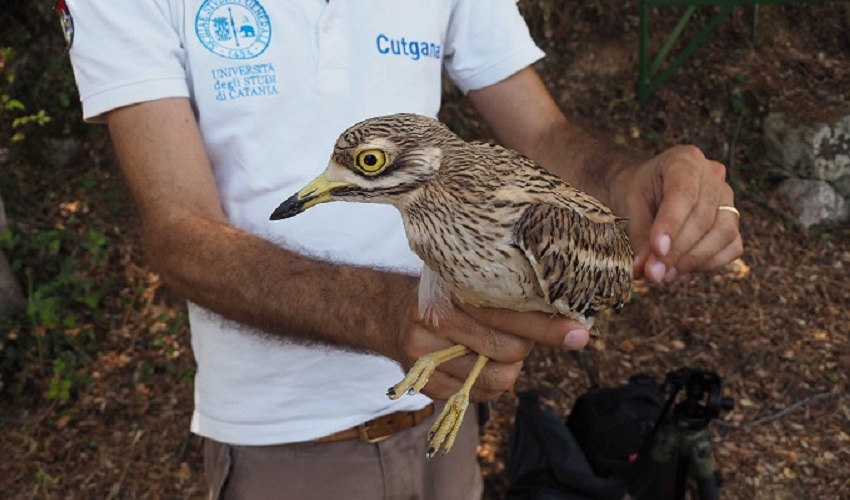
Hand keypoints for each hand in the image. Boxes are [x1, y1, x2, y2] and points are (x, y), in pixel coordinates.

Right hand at [395, 291, 588, 402]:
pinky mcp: (424, 384)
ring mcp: (425, 356)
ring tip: (497, 348)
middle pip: (508, 350)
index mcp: (448, 288)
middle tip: (519, 333)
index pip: (507, 313)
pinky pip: (478, 395)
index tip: (577, 333)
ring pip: (497, 378)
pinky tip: (478, 363)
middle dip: (524, 344)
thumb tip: (565, 316)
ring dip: (508, 366)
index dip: (546, 325)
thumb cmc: (443, 293)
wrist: (387, 312)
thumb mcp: (466, 279)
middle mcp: (433, 320)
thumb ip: (504, 294)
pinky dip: (488, 383)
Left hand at [610, 145, 742, 281]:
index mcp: (684, 160)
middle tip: (653, 272)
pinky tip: (681, 268)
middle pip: (704, 218)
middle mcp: (712, 175)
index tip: (657, 251)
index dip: (671, 225)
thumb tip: (644, 271)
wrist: (644, 187)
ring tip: (664, 273)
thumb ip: (639, 236)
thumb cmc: (636, 191)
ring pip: (723, 233)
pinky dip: (708, 262)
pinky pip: (732, 246)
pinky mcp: (732, 219)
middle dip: (678, 251)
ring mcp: (727, 196)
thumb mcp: (629, 206)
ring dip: (693, 259)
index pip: (683, 195)